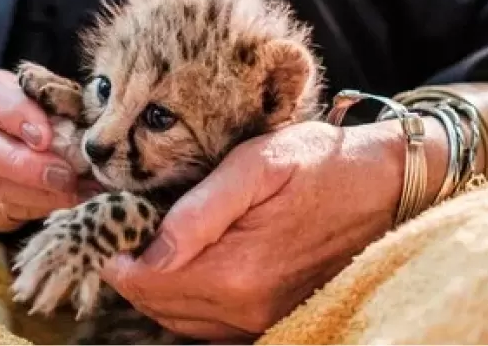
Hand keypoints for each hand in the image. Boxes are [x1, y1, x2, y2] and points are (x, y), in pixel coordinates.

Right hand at [0, 67, 82, 234]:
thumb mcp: (42, 99)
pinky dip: (46, 205)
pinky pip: (9, 208)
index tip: (45, 135)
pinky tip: (74, 199)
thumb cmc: (33, 116)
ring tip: (77, 190)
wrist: (3, 155)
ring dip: (41, 191)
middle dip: (21, 162)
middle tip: (63, 173)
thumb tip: (94, 120)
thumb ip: (59, 101)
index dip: (13, 112)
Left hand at [103, 120, 412, 340]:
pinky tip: (181, 261)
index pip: (146, 284)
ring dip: (153, 286)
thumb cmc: (319, 163)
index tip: (103, 223)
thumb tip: (149, 251)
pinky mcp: (272, 317)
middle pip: (156, 306)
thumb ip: (198, 212)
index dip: (114, 256)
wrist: (384, 184)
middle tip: (120, 226)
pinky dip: (183, 299)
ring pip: (178, 320)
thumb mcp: (255, 166)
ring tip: (145, 239)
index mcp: (238, 273)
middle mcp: (247, 310)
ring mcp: (261, 320)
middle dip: (129, 270)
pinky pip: (207, 324)